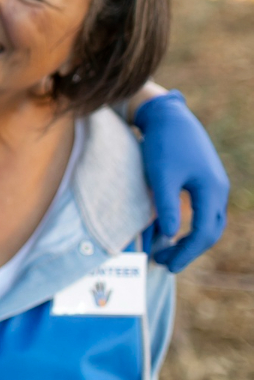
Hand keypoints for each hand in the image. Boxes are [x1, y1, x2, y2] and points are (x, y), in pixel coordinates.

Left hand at [137, 91, 229, 272]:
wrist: (168, 115)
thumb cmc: (163, 144)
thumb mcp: (161, 176)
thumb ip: (166, 206)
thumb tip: (171, 236)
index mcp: (211, 190)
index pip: (204, 233)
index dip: (187, 252)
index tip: (167, 265)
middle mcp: (218, 189)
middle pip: (210, 231)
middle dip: (188, 250)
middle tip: (163, 263)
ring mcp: (213, 184)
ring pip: (207, 221)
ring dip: (188, 238)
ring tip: (164, 250)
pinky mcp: (203, 179)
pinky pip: (200, 209)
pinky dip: (186, 223)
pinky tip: (165, 230)